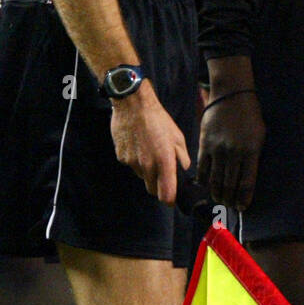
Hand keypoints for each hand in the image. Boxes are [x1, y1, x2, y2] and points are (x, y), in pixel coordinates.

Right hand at [110, 80, 191, 204]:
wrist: (133, 105)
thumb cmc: (159, 119)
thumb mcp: (177, 137)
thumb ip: (182, 157)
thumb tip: (182, 170)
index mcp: (164, 161)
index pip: (166, 194)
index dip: (170, 199)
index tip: (172, 197)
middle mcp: (147, 165)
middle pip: (152, 190)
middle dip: (158, 187)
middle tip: (163, 174)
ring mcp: (132, 162)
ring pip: (142, 177)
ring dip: (147, 172)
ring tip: (150, 151)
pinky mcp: (121, 157)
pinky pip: (131, 166)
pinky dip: (136, 161)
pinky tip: (139, 145)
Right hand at [198, 90, 265, 211]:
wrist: (231, 95)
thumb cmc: (250, 116)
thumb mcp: (260, 135)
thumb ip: (253, 156)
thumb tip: (247, 178)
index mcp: (251, 151)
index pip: (247, 182)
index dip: (244, 198)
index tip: (242, 207)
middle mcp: (234, 152)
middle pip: (230, 184)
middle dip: (229, 199)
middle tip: (229, 206)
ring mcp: (218, 149)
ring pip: (215, 178)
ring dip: (217, 193)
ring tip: (219, 200)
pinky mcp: (205, 144)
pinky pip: (202, 167)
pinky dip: (203, 180)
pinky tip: (205, 186)